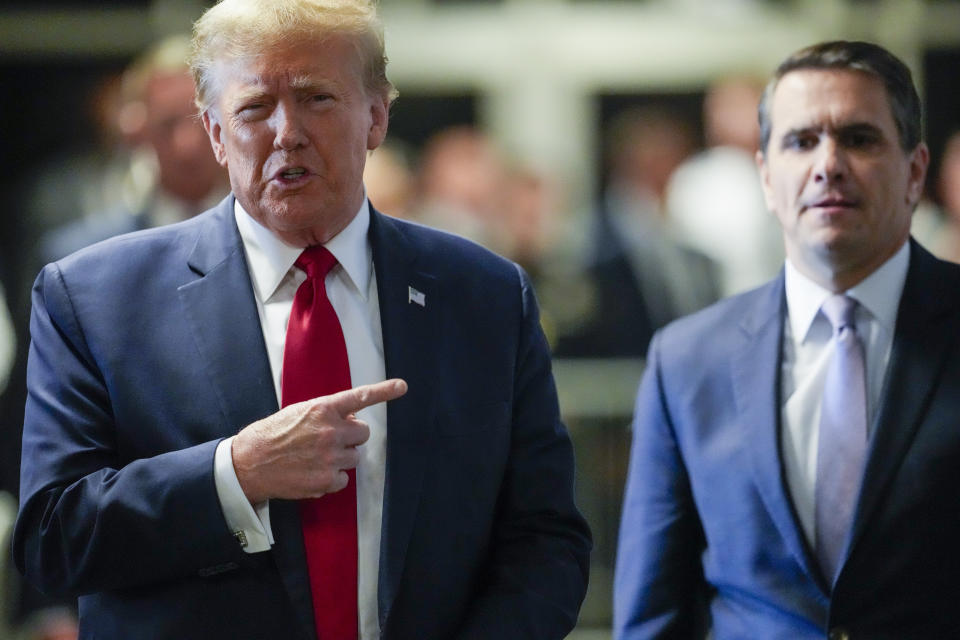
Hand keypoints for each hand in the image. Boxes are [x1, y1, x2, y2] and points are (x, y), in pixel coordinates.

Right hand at [231, 379, 406, 503]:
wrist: (249, 463)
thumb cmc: (272, 435)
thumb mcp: (299, 413)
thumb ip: (326, 414)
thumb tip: (348, 419)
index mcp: (323, 409)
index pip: (359, 397)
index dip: (384, 391)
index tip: (402, 386)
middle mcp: (331, 431)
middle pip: (363, 434)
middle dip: (351, 437)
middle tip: (330, 440)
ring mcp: (331, 457)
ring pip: (355, 457)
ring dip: (341, 458)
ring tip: (315, 458)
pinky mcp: (326, 480)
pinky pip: (344, 479)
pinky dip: (331, 479)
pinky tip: (311, 473)